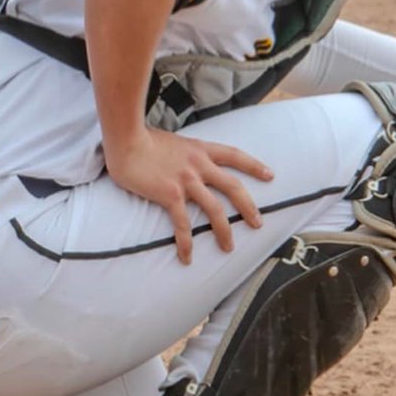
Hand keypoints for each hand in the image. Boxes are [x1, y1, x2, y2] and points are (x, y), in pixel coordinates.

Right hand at [107, 127, 270, 264]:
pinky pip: (183, 224)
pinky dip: (186, 243)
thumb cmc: (142, 139)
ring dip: (224, 231)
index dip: (254, 166)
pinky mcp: (170, 194)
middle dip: (249, 207)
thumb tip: (184, 161)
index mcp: (200, 150)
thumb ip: (184, 153)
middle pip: (233, 187)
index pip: (235, 155)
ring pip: (215, 209)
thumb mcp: (174, 142)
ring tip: (228, 247)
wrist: (126, 139)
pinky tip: (187, 257)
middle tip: (258, 223)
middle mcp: (199, 164)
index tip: (270, 175)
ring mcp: (186, 180)